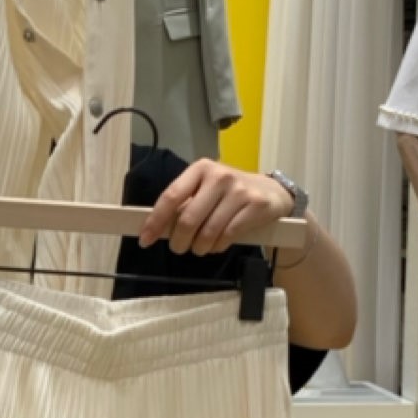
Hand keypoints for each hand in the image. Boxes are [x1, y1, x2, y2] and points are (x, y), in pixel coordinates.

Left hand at [139, 161, 295, 255]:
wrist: (271, 192)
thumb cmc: (229, 194)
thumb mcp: (205, 190)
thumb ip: (184, 205)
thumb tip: (156, 229)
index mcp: (201, 169)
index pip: (171, 196)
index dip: (156, 221)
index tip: (146, 240)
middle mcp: (219, 176)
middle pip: (189, 219)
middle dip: (178, 241)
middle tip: (178, 248)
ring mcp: (239, 191)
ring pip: (208, 231)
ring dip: (199, 247)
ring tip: (199, 248)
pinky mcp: (256, 206)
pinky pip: (228, 235)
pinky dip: (217, 246)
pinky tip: (216, 246)